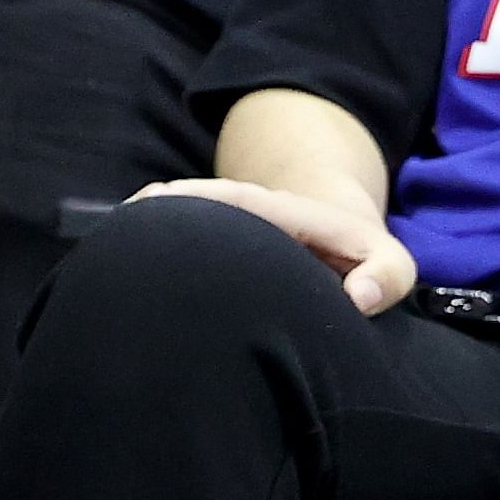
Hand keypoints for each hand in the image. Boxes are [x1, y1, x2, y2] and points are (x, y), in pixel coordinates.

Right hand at [132, 175, 414, 315]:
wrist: (345, 243)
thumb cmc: (367, 262)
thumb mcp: (393, 266)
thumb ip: (385, 277)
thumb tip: (359, 297)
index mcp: (283, 214)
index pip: (238, 202)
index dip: (201, 203)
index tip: (165, 208)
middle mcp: (246, 212)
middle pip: (193, 202)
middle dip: (159, 213)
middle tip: (122, 233)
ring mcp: (224, 225)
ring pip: (175, 217)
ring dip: (143, 228)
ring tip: (106, 251)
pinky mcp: (211, 244)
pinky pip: (171, 236)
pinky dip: (143, 243)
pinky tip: (112, 266)